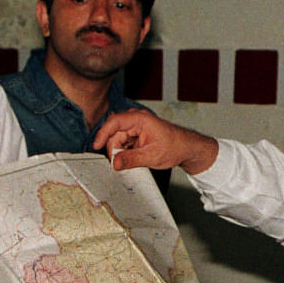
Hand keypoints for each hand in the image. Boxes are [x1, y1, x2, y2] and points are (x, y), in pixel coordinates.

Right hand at [93, 110, 218, 174]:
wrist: (186, 148)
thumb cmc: (175, 147)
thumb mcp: (152, 156)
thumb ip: (131, 159)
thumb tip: (115, 163)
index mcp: (140, 119)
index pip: (115, 122)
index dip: (103, 133)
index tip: (96, 146)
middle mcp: (136, 120)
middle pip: (114, 133)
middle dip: (114, 148)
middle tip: (117, 163)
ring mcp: (136, 127)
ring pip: (118, 139)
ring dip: (120, 151)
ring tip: (130, 161)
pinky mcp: (136, 135)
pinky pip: (123, 142)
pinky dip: (124, 152)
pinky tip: (131, 159)